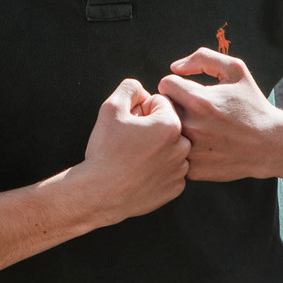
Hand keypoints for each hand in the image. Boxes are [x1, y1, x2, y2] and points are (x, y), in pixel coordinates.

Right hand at [78, 79, 189, 224]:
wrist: (100, 194)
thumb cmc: (105, 151)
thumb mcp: (111, 108)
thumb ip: (130, 88)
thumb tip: (143, 91)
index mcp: (170, 124)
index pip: (160, 102)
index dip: (140, 110)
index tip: (129, 125)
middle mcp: (182, 147)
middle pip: (168, 124)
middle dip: (152, 128)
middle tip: (131, 141)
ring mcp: (181, 169)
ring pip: (171, 147)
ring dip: (157, 148)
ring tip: (134, 158)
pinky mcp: (176, 187)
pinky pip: (170, 169)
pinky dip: (159, 169)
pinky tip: (141, 174)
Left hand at [158, 48, 282, 182]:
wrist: (271, 145)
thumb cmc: (252, 105)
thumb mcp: (236, 71)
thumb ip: (203, 58)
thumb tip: (174, 67)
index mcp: (198, 100)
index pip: (165, 85)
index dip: (177, 85)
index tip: (188, 92)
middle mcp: (191, 126)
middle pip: (161, 109)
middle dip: (173, 106)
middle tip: (191, 110)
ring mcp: (191, 151)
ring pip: (166, 133)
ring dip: (175, 128)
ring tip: (196, 128)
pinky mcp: (193, 170)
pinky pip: (174, 154)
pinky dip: (183, 149)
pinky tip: (201, 146)